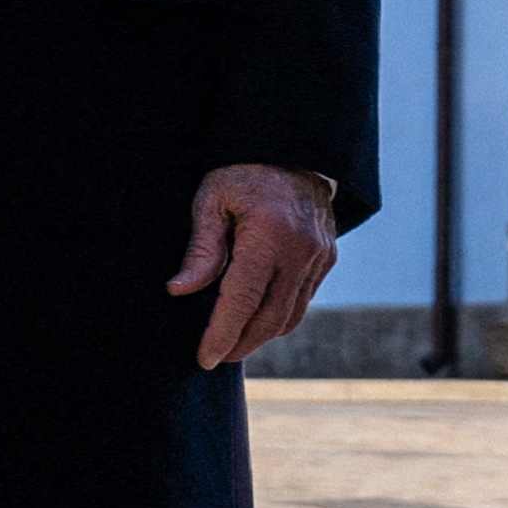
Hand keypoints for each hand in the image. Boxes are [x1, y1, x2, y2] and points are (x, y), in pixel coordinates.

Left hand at [168, 164, 339, 368]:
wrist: (295, 148)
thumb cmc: (244, 172)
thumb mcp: (212, 198)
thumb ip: (201, 248)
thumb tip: (179, 290)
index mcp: (269, 234)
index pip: (242, 301)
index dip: (222, 334)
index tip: (204, 359)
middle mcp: (300, 250)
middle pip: (269, 318)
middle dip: (241, 344)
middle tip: (215, 357)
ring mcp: (319, 256)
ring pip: (290, 316)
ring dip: (261, 337)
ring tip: (233, 343)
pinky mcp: (327, 258)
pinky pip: (303, 301)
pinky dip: (279, 318)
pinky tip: (257, 319)